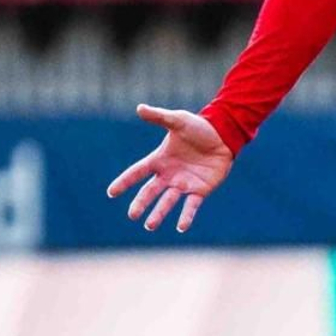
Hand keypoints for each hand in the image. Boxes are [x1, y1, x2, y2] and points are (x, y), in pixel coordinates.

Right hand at [107, 104, 234, 231]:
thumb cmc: (199, 127)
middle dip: (141, 203)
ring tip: (150, 225)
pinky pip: (191, 206)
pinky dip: (186, 216)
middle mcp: (169, 174)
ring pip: (168, 202)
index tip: (111, 192)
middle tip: (133, 215)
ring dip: (159, 214)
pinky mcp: (200, 190)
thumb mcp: (178, 120)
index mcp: (160, 159)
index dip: (124, 181)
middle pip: (150, 191)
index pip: (138, 172)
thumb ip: (159, 116)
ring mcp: (183, 184)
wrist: (224, 135)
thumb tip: (139, 108)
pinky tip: (181, 227)